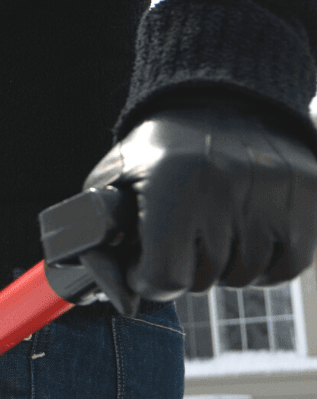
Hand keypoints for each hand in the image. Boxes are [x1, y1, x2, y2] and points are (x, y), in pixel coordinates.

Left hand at [80, 94, 316, 315]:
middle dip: (185, 266)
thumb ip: (101, 236)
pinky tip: (243, 236)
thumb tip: (122, 300)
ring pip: (247, 276)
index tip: (144, 262)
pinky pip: (288, 266)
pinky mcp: (307, 194)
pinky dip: (264, 264)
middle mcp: (225, 185)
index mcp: (171, 182)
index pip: (166, 274)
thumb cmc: (157, 149)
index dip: (148, 277)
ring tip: (210, 228)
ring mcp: (273, 190)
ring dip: (225, 265)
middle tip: (177, 235)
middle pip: (205, 278)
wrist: (214, 98)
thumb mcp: (114, 178)